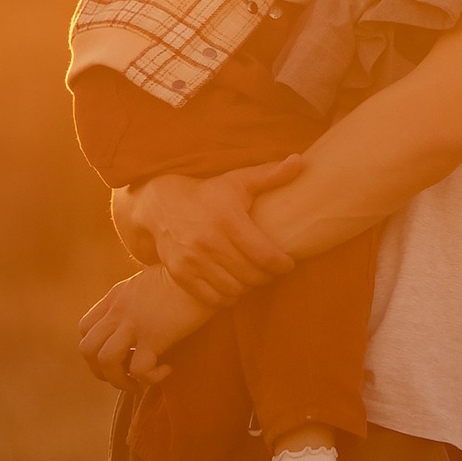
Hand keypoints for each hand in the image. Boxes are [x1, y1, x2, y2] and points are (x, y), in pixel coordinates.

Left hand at [76, 268, 183, 391]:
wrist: (203, 269)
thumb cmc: (184, 276)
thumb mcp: (149, 281)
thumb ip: (136, 297)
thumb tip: (142, 314)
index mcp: (116, 297)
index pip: (85, 328)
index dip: (94, 349)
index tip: (115, 356)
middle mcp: (119, 311)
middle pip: (87, 349)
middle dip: (99, 371)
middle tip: (121, 377)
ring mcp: (134, 324)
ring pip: (105, 361)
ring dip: (119, 380)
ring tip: (138, 384)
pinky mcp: (154, 336)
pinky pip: (139, 369)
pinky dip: (151, 377)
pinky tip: (166, 370)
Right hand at [114, 158, 306, 306]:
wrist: (161, 205)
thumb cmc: (209, 193)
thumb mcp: (238, 180)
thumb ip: (271, 174)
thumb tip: (299, 161)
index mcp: (228, 219)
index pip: (265, 256)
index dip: (282, 265)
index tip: (288, 264)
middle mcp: (209, 241)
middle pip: (252, 276)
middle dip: (267, 276)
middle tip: (271, 270)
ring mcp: (192, 260)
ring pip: (234, 290)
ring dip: (248, 287)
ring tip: (252, 276)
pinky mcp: (180, 274)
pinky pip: (213, 299)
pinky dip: (227, 297)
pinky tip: (233, 285)